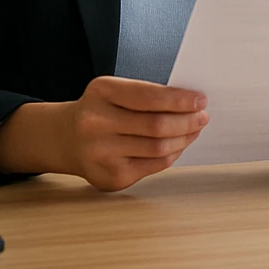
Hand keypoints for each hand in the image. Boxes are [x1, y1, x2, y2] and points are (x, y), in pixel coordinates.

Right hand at [0, 76, 207, 191]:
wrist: (66, 139)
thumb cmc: (100, 110)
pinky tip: (178, 145)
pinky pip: (153, 165)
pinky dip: (171, 154)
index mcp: (101, 93)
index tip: (200, 99)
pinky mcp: (110, 177)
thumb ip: (147, 96)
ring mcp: (101, 154)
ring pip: (158, 148)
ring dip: (183, 138)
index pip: (149, 97)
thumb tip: (191, 104)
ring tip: (194, 129)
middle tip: (202, 116)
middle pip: (156, 125)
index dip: (180, 99)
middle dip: (187, 121)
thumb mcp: (114, 91)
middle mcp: (96, 123)